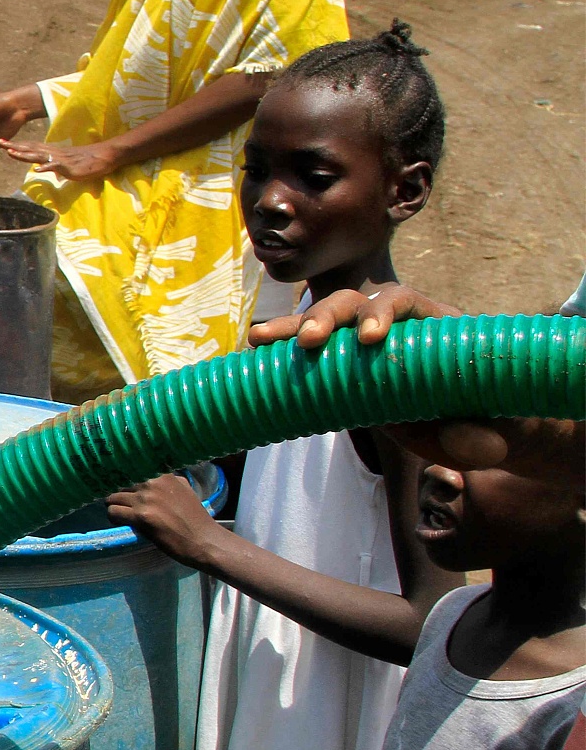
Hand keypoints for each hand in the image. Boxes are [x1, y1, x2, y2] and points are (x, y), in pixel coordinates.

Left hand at [0, 138, 119, 181]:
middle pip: (31, 149)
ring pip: (39, 155)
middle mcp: (54, 153)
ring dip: (25, 154)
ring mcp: (61, 159)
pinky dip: (46, 167)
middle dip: (15, 147)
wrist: (104, 156)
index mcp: (52, 152)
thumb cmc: (86, 161)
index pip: (32, 147)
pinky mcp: (69, 166)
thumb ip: (54, 166)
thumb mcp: (66, 165)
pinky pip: (56, 166)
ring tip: (11, 153)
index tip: (3, 143)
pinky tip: (36, 169)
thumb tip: (45, 169)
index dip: (18, 146)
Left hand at [106, 473, 224, 564]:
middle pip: (120, 485)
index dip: (123, 480)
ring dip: (114, 506)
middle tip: (121, 504)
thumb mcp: (184, 488)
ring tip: (120, 514)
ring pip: (113, 498)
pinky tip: (119, 522)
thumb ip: (168, 481)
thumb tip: (153, 477)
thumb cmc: (195, 517)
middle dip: (119, 495)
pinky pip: (114, 512)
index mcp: (162, 475)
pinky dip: (113, 517)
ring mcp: (146, 499)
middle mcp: (152, 483)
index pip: (131, 470)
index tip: (121, 487)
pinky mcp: (141, 516)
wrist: (203, 540)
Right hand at [242, 284, 581, 482]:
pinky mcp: (344, 367)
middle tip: (311, 342)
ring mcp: (363, 345)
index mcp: (433, 325)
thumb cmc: (491, 421)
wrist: (483, 427)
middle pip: (355, 302)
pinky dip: (284, 349)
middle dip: (328, 317)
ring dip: (294, 328)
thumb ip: (485, 435)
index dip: (383, 312)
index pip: (403, 301)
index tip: (368, 339)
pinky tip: (255, 350)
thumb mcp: (494, 430)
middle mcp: (394, 325)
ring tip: (260, 340)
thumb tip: (480, 449)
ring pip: (325, 321)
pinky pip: (310, 351)